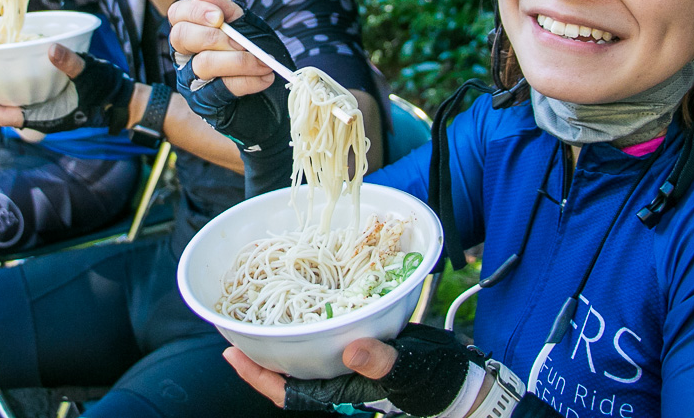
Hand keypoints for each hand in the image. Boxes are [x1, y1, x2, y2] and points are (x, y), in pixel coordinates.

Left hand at [0, 45, 135, 134]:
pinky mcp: (49, 98)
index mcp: (46, 117)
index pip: (7, 117)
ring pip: (12, 102)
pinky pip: (23, 94)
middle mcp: (41, 115)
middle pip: (3, 110)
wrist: (123, 99)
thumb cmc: (107, 91)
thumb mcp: (90, 74)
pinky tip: (4, 67)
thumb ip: (71, 63)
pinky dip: (11, 83)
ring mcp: (44, 107)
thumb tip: (50, 48)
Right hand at [168, 0, 294, 195]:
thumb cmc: (260, 57)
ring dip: (240, 61)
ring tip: (264, 63)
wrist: (278, 100)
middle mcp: (186, 55)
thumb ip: (229, 11)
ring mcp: (191, 81)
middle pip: (181, 37)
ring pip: (202, 64)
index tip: (219, 17)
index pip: (177, 13)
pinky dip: (248, 81)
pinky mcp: (203, 104)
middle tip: (243, 42)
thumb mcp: (250, 28)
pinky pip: (221, 88)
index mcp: (194, 31)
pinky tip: (264, 78)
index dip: (194, 11)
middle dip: (215, 37)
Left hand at [226, 324, 487, 415]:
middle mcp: (339, 379)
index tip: (230, 354)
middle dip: (261, 353)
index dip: (257, 376)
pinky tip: (306, 303)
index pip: (288, 391)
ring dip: (283, 336)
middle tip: (234, 325)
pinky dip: (314, 321)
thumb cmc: (436, 382)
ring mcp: (350, 364)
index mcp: (341, 390)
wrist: (462, 379)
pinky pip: (328, 337)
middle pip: (288, 371)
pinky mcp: (364, 346)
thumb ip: (383, 363)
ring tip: (260, 311)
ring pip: (306, 354)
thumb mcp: (411, 371)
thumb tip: (352, 350)